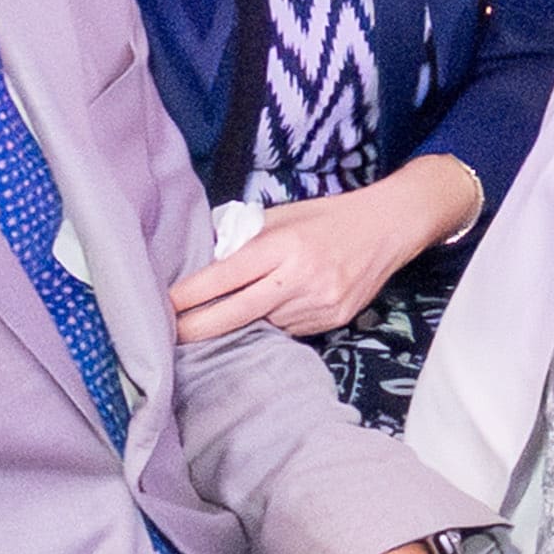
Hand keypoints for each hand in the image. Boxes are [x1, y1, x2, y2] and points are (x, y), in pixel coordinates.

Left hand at [169, 157, 482, 338]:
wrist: (390, 226)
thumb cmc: (329, 216)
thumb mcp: (284, 216)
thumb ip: (247, 239)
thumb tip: (208, 263)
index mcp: (282, 245)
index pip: (223, 277)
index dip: (189, 295)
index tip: (163, 306)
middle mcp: (299, 277)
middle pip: (235, 314)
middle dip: (198, 329)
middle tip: (170, 337)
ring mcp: (318, 303)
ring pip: (263, 325)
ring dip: (241, 325)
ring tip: (224, 320)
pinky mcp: (334, 320)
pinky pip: (290, 330)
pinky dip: (275, 323)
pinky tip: (274, 311)